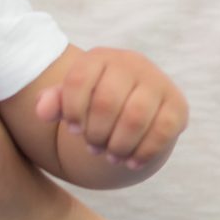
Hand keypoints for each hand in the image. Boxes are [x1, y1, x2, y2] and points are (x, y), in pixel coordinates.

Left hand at [37, 47, 187, 168]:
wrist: (135, 102)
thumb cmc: (96, 101)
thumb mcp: (72, 98)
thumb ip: (54, 102)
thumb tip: (42, 110)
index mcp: (100, 58)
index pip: (78, 80)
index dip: (72, 111)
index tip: (74, 129)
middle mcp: (131, 64)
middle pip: (106, 103)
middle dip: (96, 134)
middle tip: (93, 148)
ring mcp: (157, 82)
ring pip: (135, 118)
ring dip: (118, 145)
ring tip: (110, 156)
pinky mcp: (177, 105)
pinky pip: (162, 131)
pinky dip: (143, 152)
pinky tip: (131, 161)